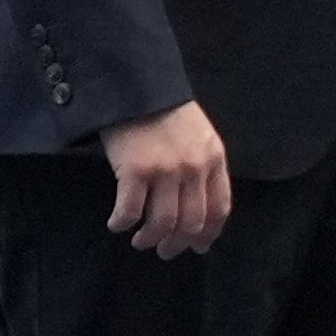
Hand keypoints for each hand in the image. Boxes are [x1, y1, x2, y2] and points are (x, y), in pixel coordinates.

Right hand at [102, 100, 229, 256]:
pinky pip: (130, 210)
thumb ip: (203, 167)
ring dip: (150, 239)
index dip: (208, 234)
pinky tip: (116, 224)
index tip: (198, 247)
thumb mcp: (199, 135)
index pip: (219, 209)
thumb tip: (198, 207)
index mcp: (213, 159)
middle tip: (165, 251)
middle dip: (178, 244)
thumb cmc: (164, 110)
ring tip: (141, 241)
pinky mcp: (135, 170)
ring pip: (163, 223)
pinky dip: (122, 223)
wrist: (135, 84)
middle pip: (191, 222)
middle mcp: (194, 168)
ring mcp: (165, 170)